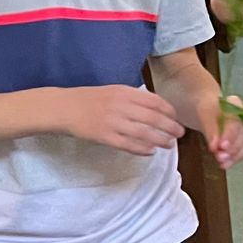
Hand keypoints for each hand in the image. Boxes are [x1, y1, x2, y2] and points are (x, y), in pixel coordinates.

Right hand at [56, 86, 183, 154]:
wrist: (63, 107)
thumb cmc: (89, 99)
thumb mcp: (113, 91)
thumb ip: (133, 98)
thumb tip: (157, 108)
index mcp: (124, 92)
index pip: (155, 101)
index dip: (169, 111)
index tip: (177, 118)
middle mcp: (120, 106)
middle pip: (153, 118)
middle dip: (170, 127)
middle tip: (180, 134)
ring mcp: (112, 122)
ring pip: (144, 133)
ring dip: (160, 140)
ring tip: (169, 145)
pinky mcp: (104, 136)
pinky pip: (128, 145)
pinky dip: (142, 149)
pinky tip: (150, 152)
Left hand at [205, 102, 242, 168]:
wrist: (211, 110)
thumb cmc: (208, 110)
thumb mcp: (204, 115)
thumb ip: (210, 130)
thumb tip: (215, 148)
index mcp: (236, 103)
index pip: (237, 120)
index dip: (230, 135)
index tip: (221, 147)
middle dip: (234, 148)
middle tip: (220, 158)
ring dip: (237, 155)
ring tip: (223, 163)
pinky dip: (238, 158)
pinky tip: (227, 164)